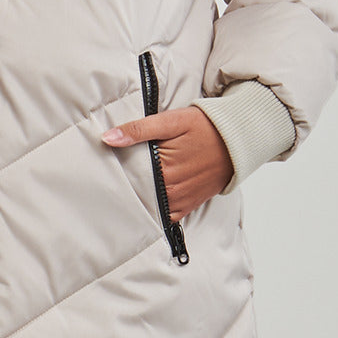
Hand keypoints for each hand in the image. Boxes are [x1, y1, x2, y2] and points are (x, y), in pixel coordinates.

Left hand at [101, 107, 233, 222]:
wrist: (236, 140)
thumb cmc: (204, 127)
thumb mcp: (171, 121)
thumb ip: (139, 130)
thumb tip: (108, 138)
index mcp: (164, 168)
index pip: (128, 176)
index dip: (115, 172)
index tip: (101, 168)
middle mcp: (172, 188)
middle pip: (137, 192)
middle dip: (124, 186)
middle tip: (107, 180)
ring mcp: (181, 199)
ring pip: (149, 206)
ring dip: (137, 199)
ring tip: (121, 191)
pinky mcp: (188, 204)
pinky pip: (166, 216)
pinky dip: (154, 210)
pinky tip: (143, 202)